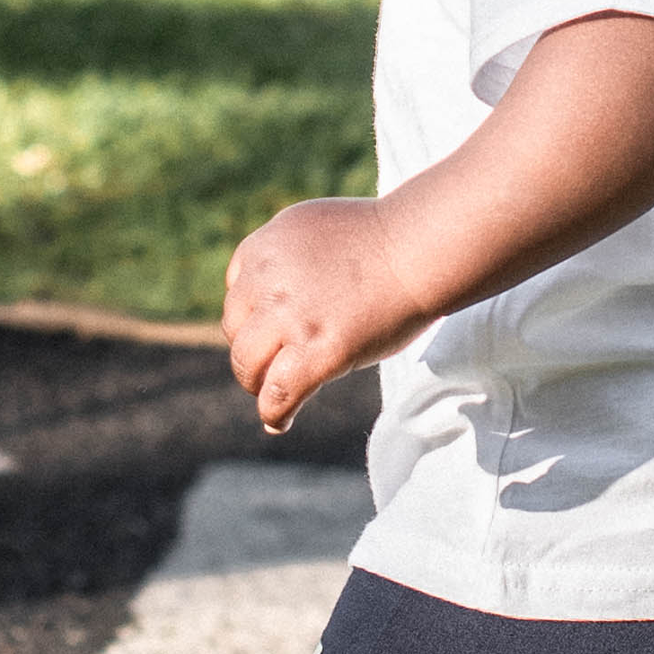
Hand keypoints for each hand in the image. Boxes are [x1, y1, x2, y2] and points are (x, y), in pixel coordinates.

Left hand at [222, 196, 431, 433]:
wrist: (418, 250)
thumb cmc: (383, 241)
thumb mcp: (314, 231)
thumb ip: (290, 258)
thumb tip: (285, 297)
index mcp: (264, 248)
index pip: (237, 295)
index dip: (252, 322)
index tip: (271, 339)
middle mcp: (268, 280)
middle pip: (236, 330)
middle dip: (251, 354)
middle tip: (271, 372)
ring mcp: (291, 317)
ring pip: (248, 364)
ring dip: (257, 384)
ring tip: (273, 398)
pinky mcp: (317, 351)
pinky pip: (279, 392)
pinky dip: (274, 412)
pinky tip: (278, 423)